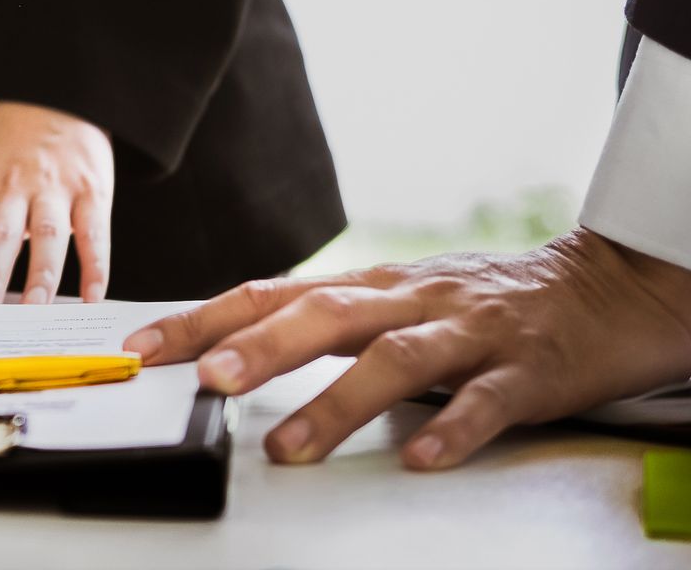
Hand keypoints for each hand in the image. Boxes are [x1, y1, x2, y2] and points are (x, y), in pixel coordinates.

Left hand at [122, 229, 690, 469]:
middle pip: (324, 315)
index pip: (270, 294)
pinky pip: (485, 402)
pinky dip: (450, 428)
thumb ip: (323, 321)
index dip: (205, 319)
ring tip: (290, 447)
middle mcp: (409, 300)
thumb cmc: (479, 301)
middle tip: (206, 382)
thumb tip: (228, 346)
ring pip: (395, 360)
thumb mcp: (394, 300)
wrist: (601, 287)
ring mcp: (468, 333)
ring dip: (336, 403)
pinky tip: (421, 458)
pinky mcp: (526, 371)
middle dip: (258, 349)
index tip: (144, 348)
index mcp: (370, 286)